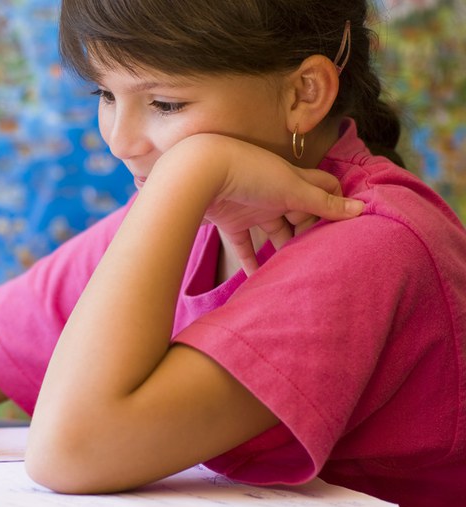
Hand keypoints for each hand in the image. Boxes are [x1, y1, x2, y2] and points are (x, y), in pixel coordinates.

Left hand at [158, 134, 363, 274]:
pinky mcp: (230, 221)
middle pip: (299, 215)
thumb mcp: (292, 188)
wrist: (200, 172)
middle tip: (322, 257)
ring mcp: (252, 206)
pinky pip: (243, 245)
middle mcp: (275, 192)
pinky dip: (251, 262)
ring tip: (296, 270)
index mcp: (293, 179)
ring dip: (282, 249)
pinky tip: (258, 279)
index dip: (334, 205)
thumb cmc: (249, 172)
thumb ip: (323, 203)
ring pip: (273, 232)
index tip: (343, 228)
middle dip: (310, 233)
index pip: (323, 188)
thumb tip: (361, 210)